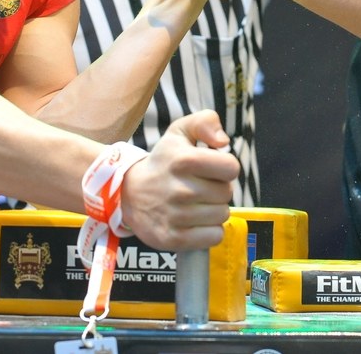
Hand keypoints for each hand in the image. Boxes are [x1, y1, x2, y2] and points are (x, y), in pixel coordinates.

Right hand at [118, 110, 239, 249]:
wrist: (128, 193)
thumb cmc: (163, 162)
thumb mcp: (180, 132)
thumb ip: (205, 122)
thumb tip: (224, 142)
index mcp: (184, 160)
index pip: (231, 168)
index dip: (225, 168)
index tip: (212, 169)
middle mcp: (180, 189)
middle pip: (227, 194)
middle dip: (217, 189)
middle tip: (199, 187)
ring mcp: (176, 217)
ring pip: (222, 216)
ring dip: (213, 210)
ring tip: (194, 204)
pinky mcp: (173, 239)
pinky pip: (214, 237)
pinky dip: (208, 231)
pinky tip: (193, 221)